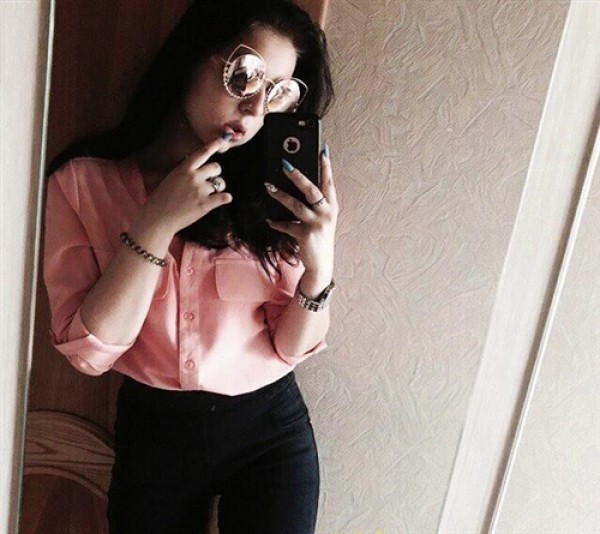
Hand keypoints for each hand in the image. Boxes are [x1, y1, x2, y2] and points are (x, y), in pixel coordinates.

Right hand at [140, 135, 232, 233]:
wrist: (158, 218)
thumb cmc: (162, 199)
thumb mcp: (171, 178)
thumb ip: (185, 172)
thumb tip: (198, 168)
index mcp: (184, 168)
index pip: (203, 152)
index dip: (214, 144)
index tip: (222, 139)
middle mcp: (194, 177)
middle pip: (216, 167)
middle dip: (215, 173)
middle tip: (210, 181)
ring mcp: (200, 190)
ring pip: (221, 183)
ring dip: (218, 187)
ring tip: (210, 194)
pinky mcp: (206, 204)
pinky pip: (225, 197)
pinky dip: (226, 198)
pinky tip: (222, 199)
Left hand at [265, 146, 337, 294]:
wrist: (321, 265)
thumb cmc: (319, 238)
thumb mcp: (322, 219)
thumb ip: (315, 204)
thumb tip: (298, 184)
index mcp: (332, 207)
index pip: (329, 182)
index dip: (326, 166)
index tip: (322, 149)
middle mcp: (327, 213)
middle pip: (312, 189)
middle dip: (298, 175)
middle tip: (285, 163)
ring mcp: (317, 224)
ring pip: (296, 205)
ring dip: (280, 195)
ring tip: (268, 186)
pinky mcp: (305, 235)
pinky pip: (287, 225)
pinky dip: (277, 223)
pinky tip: (269, 220)